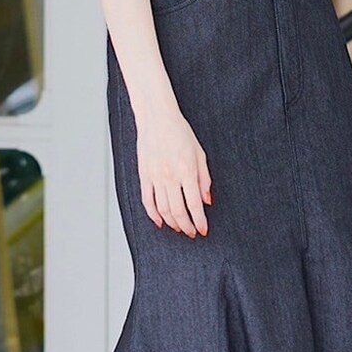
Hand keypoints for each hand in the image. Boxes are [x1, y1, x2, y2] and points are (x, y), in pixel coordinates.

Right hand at [136, 103, 211, 237]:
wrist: (157, 118)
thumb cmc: (180, 132)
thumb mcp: (200, 154)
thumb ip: (204, 179)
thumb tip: (207, 201)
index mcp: (186, 171)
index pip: (194, 205)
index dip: (199, 221)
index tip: (203, 230)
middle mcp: (170, 177)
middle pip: (178, 211)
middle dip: (187, 226)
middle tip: (192, 233)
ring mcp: (155, 177)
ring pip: (162, 209)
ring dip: (172, 223)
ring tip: (179, 228)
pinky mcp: (144, 175)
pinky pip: (147, 200)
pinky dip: (153, 214)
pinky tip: (159, 222)